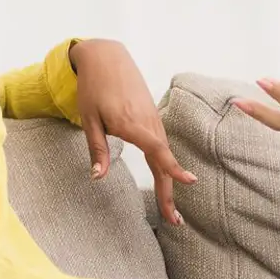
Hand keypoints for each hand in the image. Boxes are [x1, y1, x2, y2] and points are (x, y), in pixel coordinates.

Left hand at [71, 39, 195, 224]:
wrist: (106, 57)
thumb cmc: (93, 87)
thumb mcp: (89, 119)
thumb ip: (97, 149)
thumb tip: (98, 176)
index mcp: (132, 124)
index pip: (158, 151)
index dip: (173, 168)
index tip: (190, 182)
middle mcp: (148, 123)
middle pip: (164, 161)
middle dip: (170, 192)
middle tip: (175, 221)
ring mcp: (152, 119)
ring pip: (164, 155)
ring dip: (168, 182)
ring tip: (169, 208)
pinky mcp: (152, 117)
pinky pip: (161, 145)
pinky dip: (165, 164)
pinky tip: (166, 178)